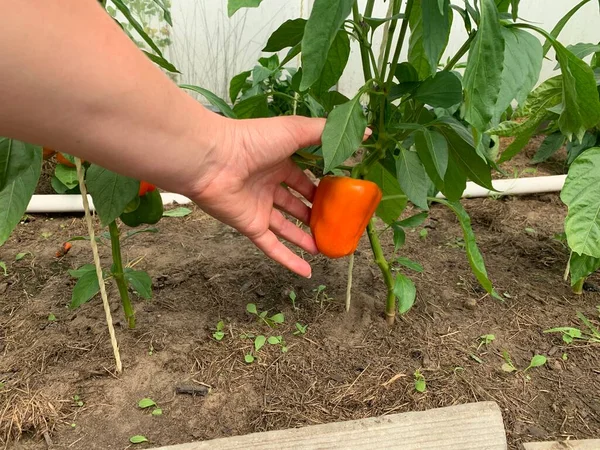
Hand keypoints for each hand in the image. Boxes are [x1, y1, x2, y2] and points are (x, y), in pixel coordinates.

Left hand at [189, 115, 326, 277]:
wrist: (213, 160)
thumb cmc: (253, 140)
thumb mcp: (295, 130)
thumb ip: (325, 132)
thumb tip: (365, 133)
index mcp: (277, 161)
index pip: (302, 178)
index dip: (319, 187)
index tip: (340, 197)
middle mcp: (268, 185)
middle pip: (295, 203)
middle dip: (313, 214)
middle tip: (336, 224)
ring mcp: (259, 207)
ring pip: (286, 227)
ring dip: (304, 238)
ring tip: (326, 248)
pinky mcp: (250, 226)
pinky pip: (272, 246)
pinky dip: (288, 259)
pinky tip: (307, 271)